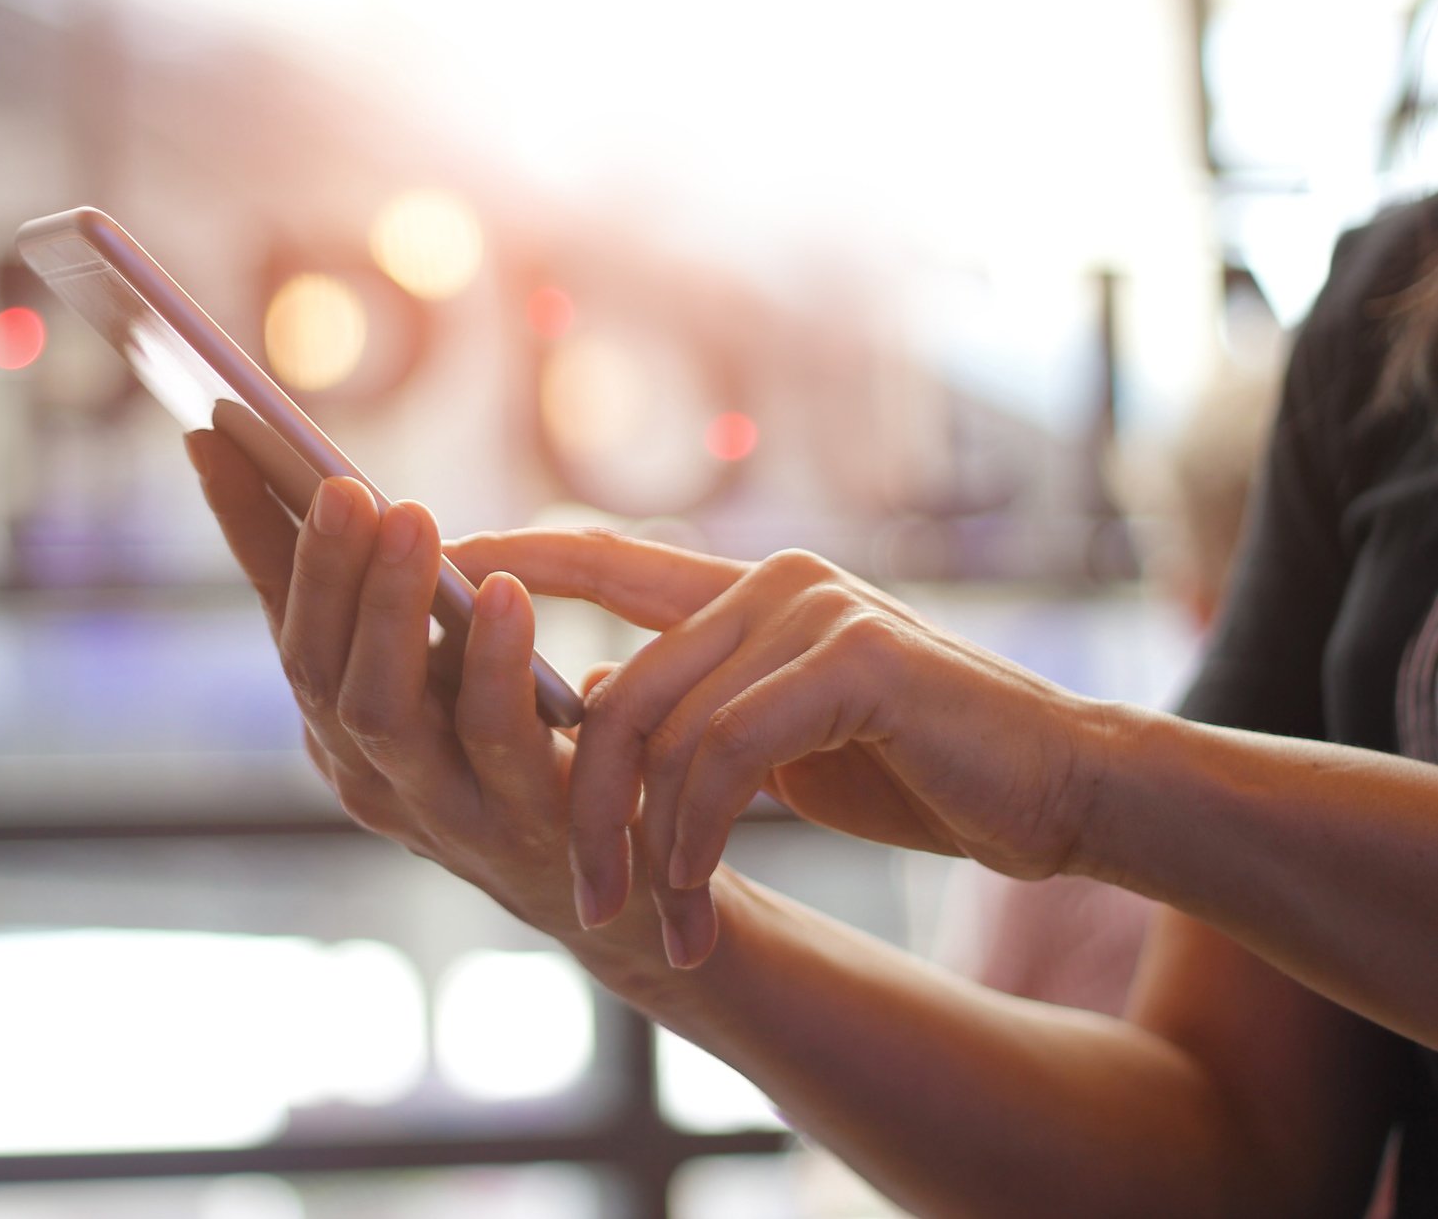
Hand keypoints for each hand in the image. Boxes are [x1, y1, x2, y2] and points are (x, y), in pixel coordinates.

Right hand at [185, 430, 619, 942]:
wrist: (621, 889)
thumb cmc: (527, 755)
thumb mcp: (454, 670)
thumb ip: (410, 605)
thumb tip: (368, 496)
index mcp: (337, 719)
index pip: (277, 611)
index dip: (243, 526)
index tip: (214, 433)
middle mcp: (363, 768)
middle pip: (312, 667)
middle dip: (319, 568)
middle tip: (339, 484)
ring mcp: (432, 807)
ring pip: (378, 708)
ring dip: (387, 608)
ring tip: (407, 521)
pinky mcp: (518, 827)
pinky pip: (492, 739)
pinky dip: (493, 662)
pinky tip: (505, 596)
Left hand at [445, 530, 1109, 967]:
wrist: (1062, 789)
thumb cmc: (920, 768)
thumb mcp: (783, 738)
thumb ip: (696, 713)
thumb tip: (585, 709)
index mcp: (747, 591)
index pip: (598, 559)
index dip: (506, 564)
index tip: (423, 589)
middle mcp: (771, 582)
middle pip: (618, 686)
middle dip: (582, 802)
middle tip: (581, 897)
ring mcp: (813, 611)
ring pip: (663, 726)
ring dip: (645, 845)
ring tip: (654, 925)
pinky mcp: (857, 660)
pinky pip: (728, 754)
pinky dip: (697, 835)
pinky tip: (698, 899)